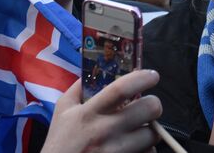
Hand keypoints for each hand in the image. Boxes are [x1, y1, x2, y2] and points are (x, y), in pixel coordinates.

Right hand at [42, 70, 161, 152]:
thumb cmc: (61, 142)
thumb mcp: (63, 111)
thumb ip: (78, 88)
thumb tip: (95, 69)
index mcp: (89, 112)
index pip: (121, 89)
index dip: (141, 78)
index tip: (152, 75)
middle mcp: (104, 131)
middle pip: (148, 109)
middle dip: (153, 104)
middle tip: (148, 106)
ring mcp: (115, 151)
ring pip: (152, 134)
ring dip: (149, 130)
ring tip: (139, 129)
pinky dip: (146, 149)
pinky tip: (135, 147)